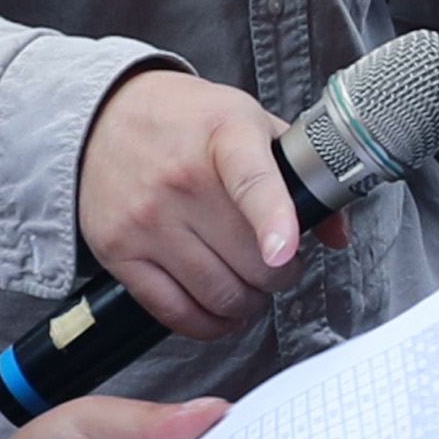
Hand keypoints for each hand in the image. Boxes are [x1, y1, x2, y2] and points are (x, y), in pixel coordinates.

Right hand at [74, 71, 314, 337]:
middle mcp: (180, 178)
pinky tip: (220, 309)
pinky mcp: (119, 250)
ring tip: (251, 286)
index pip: (252, 182)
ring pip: (217, 293)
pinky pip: (173, 310)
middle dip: (280, 275)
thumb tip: (334, 233)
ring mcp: (146, 218)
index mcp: (223, 135)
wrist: (104, 116)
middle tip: (278, 264)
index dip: (274, 220)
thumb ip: (298, 172)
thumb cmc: (186, 121)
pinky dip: (208, 323)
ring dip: (248, 302)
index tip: (286, 250)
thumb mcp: (249, 121)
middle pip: (250, 260)